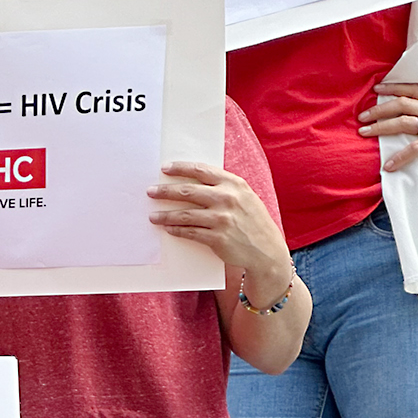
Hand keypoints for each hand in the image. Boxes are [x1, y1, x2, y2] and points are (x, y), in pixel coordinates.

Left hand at [147, 162, 293, 283]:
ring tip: (152, 216)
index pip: (201, 171)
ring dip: (165, 215)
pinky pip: (189, 232)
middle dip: (165, 191)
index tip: (164, 168)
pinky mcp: (218, 238)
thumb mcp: (245, 197)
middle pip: (187, 191)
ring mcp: (222, 219)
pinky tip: (168, 229)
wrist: (267, 249)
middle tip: (150, 191)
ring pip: (184, 214)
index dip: (180, 168)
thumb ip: (223, 187)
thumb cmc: (253, 221)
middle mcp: (228, 199)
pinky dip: (176, 230)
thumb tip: (192, 181)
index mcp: (234, 184)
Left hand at [361, 82, 417, 172]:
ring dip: (381, 127)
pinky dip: (401, 157)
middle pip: (403, 104)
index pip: (415, 89)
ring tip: (364, 132)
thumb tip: (404, 105)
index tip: (376, 88)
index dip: (394, 87)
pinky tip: (388, 166)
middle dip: (379, 109)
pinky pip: (417, 148)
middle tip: (362, 116)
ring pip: (404, 122)